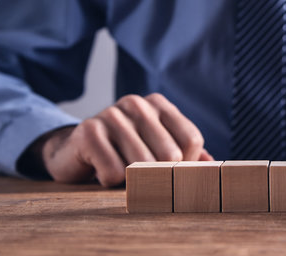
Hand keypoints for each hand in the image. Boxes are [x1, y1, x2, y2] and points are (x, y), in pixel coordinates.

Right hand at [32, 93, 212, 186]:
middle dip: (159, 177)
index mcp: (158, 104)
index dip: (185, 166)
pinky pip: (114, 172)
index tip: (168, 173)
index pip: (192, 140)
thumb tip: (212, 166)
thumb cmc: (122, 153)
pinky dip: (109, 182)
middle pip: (170, 154)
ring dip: (133, 181)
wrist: (73, 153)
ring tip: (121, 174)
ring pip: (142, 165)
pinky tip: (100, 171)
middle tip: (141, 179)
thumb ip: (186, 154)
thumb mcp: (156, 149)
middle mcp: (136, 103)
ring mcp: (111, 114)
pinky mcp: (88, 131)